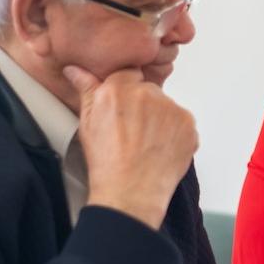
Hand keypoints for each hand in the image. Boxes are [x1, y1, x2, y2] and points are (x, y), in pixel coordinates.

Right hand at [64, 65, 198, 228]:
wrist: (130, 193)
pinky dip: (175, 134)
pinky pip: (182, 122)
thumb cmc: (107, 163)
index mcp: (118, 88)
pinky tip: (160, 149)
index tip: (124, 110)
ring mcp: (171, 108)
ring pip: (166, 107)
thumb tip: (76, 70)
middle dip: (143, 107)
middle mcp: (146, 93)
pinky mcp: (188, 124)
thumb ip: (86, 90)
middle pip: (149, 90)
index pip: (128, 74)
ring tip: (146, 144)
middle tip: (133, 133)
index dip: (126, 93)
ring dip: (160, 120)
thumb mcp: (88, 123)